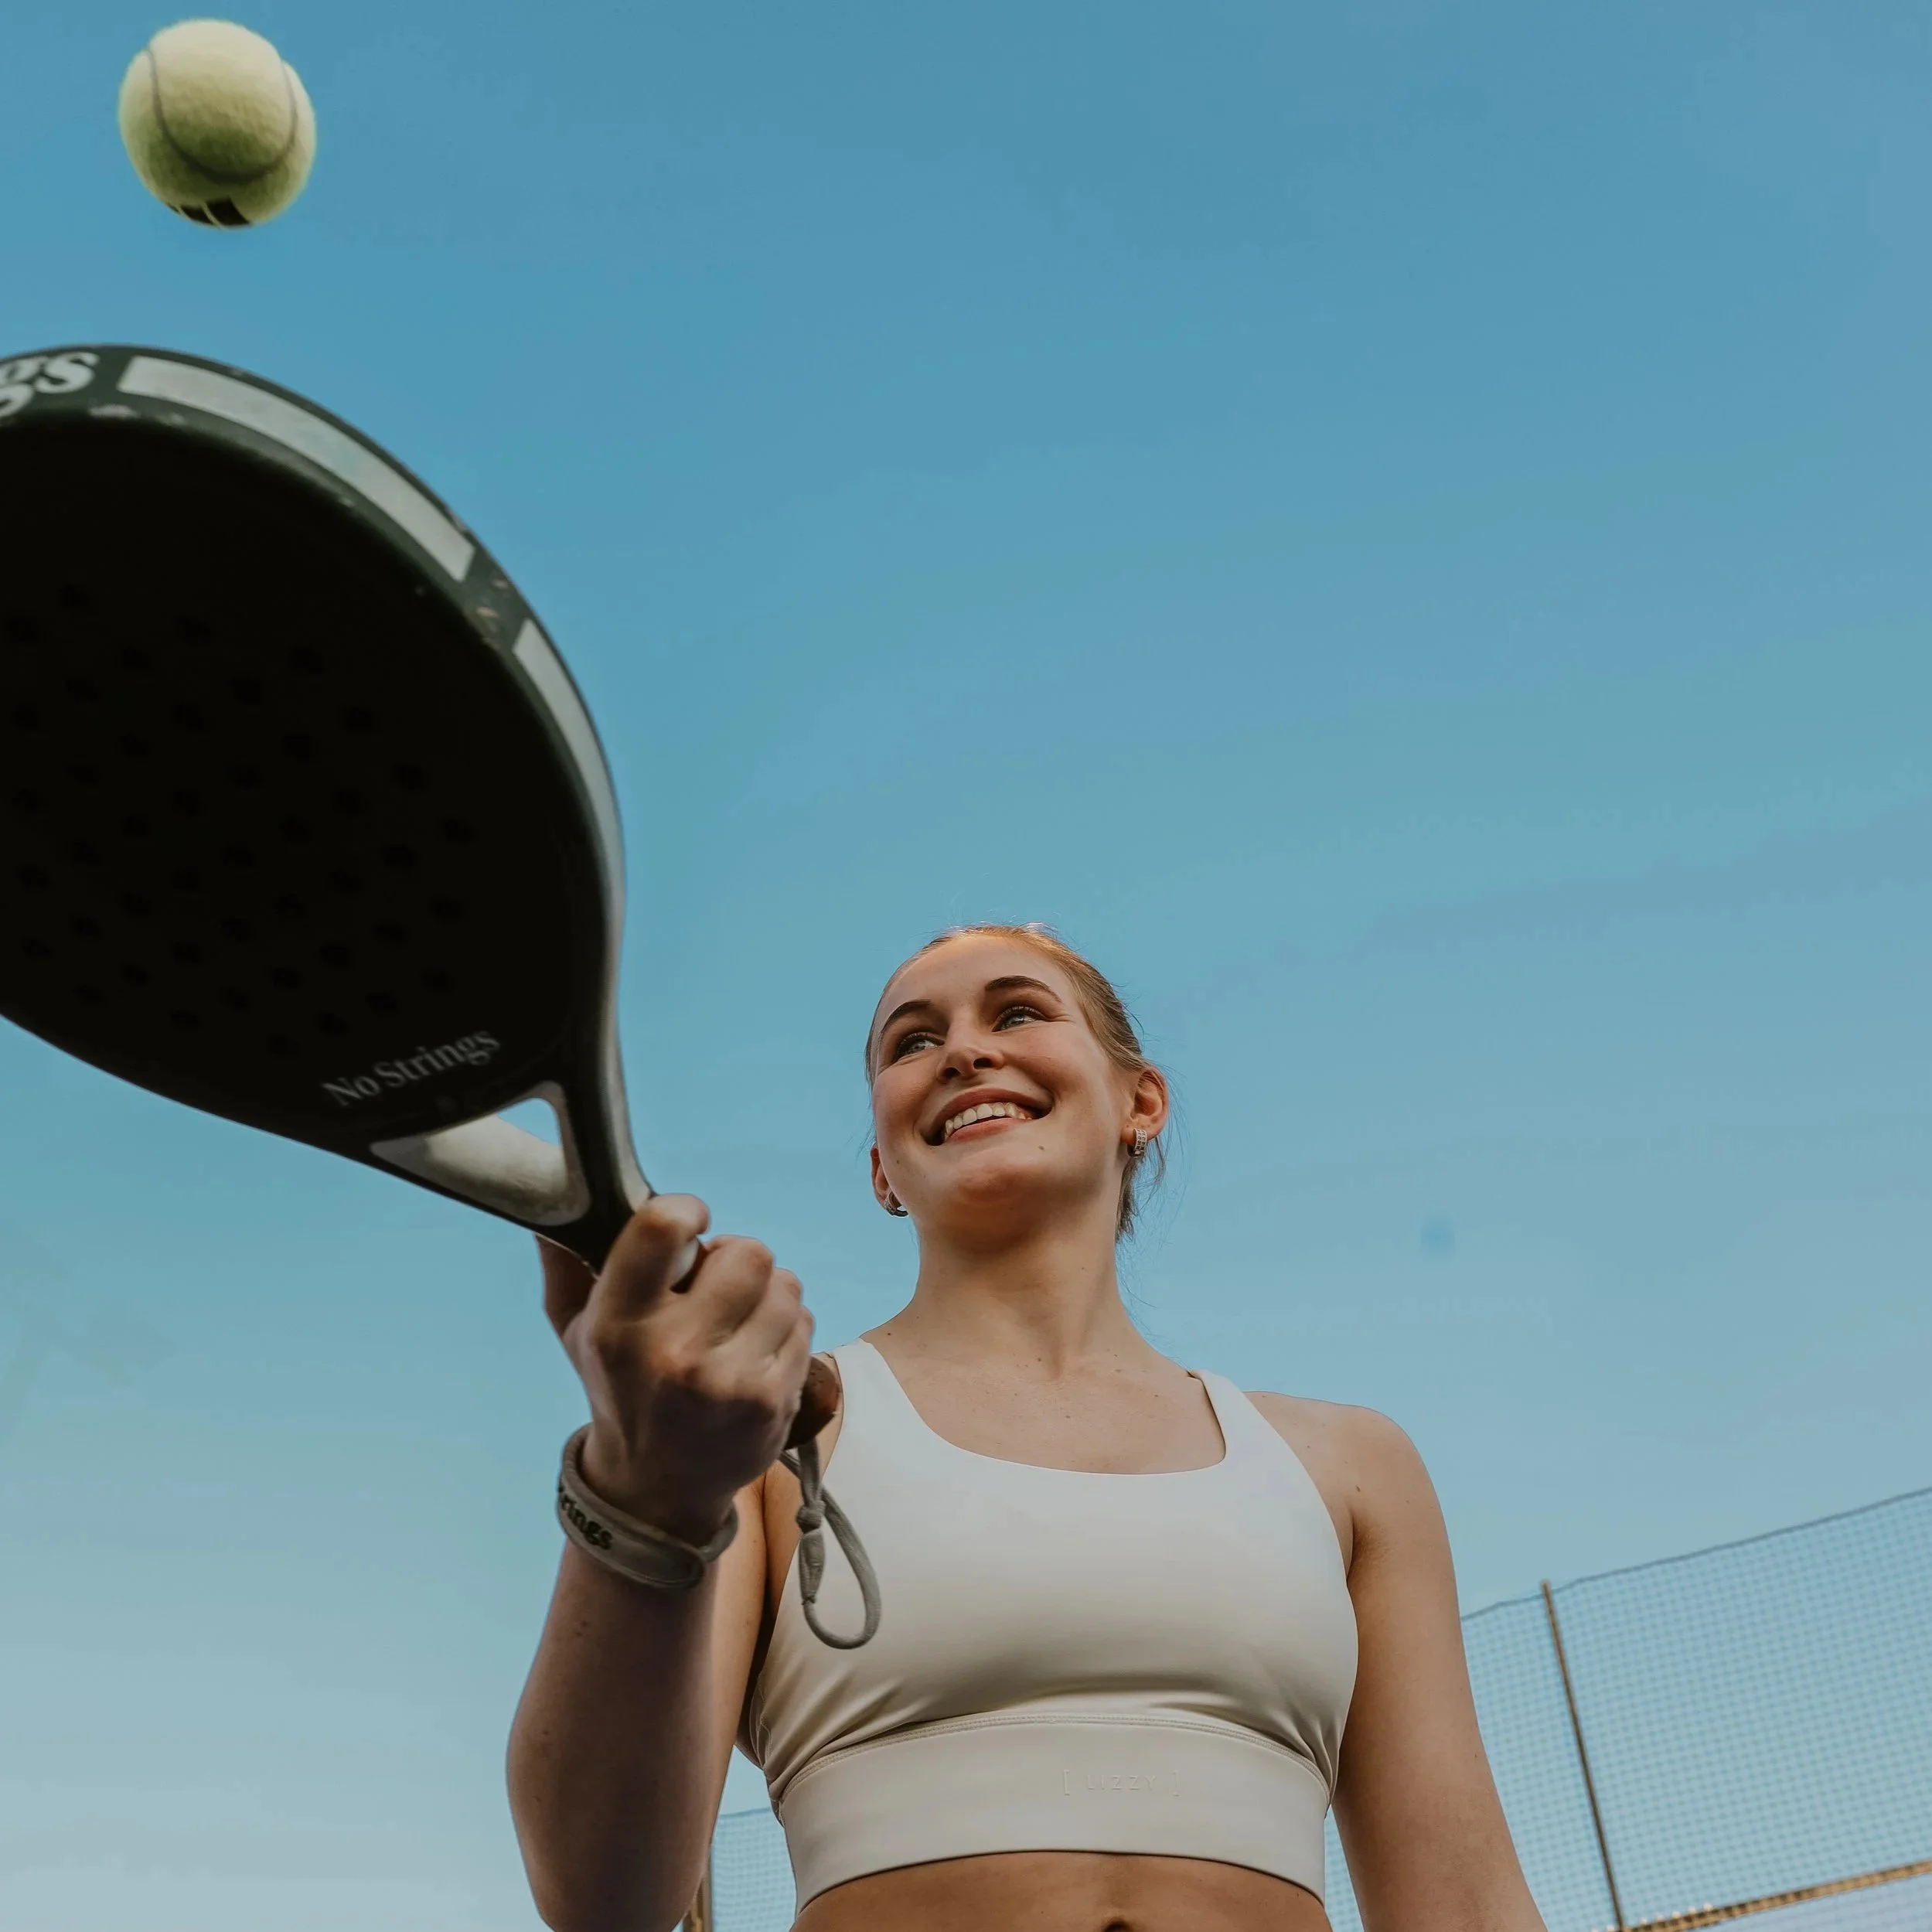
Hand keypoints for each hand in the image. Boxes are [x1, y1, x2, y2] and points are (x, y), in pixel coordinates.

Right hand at [537, 1196, 813, 1545]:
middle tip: (715, 1287)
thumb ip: (568, 1264)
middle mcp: (675, 1352)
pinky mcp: (773, 1400)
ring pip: (785, 1284)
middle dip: (735, 1260)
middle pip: (748, 1251)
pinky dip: (785, 1330)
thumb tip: (554, 1208)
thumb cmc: (619, 1391)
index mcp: (618, 1325)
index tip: (690, 1224)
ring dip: (765, 1295)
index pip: (663, 1226)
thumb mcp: (577, 1332)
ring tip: (735, 1324)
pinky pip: (803, 1323)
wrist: (654, 1490)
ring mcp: (730, 1381)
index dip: (687, 1210)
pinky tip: (754, 1354)